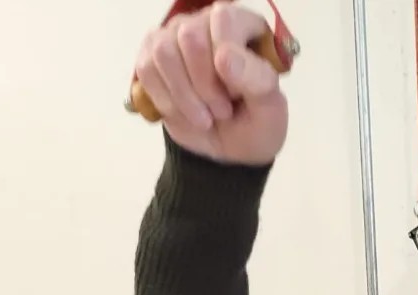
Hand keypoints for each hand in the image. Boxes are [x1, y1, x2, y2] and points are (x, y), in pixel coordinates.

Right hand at [132, 0, 288, 165]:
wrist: (229, 152)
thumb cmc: (255, 125)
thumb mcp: (271, 110)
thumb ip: (257, 79)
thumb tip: (223, 57)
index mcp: (244, 26)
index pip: (223, 19)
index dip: (227, 61)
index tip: (237, 93)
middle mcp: (206, 22)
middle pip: (190, 35)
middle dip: (205, 85)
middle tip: (223, 111)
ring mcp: (175, 36)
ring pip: (164, 52)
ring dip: (185, 96)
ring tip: (205, 118)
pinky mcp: (152, 55)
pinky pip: (147, 69)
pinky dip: (167, 101)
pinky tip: (184, 115)